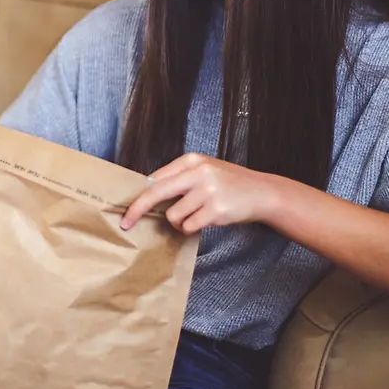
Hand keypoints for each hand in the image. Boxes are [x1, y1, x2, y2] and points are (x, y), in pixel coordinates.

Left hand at [120, 153, 279, 233]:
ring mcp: (208, 191)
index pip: (156, 178)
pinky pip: (189, 226)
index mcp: (192, 160)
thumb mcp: (205, 171)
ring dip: (179, 222)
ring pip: (174, 215)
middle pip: (156, 193)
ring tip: (196, 215)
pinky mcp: (216, 210)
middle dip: (138, 210)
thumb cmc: (229, 183)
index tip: (125, 209)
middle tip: (126, 223)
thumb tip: (147, 191)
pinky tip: (206, 220)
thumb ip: (179, 178)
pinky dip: (192, 228)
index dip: (138, 195)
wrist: (263, 193)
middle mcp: (198, 172)